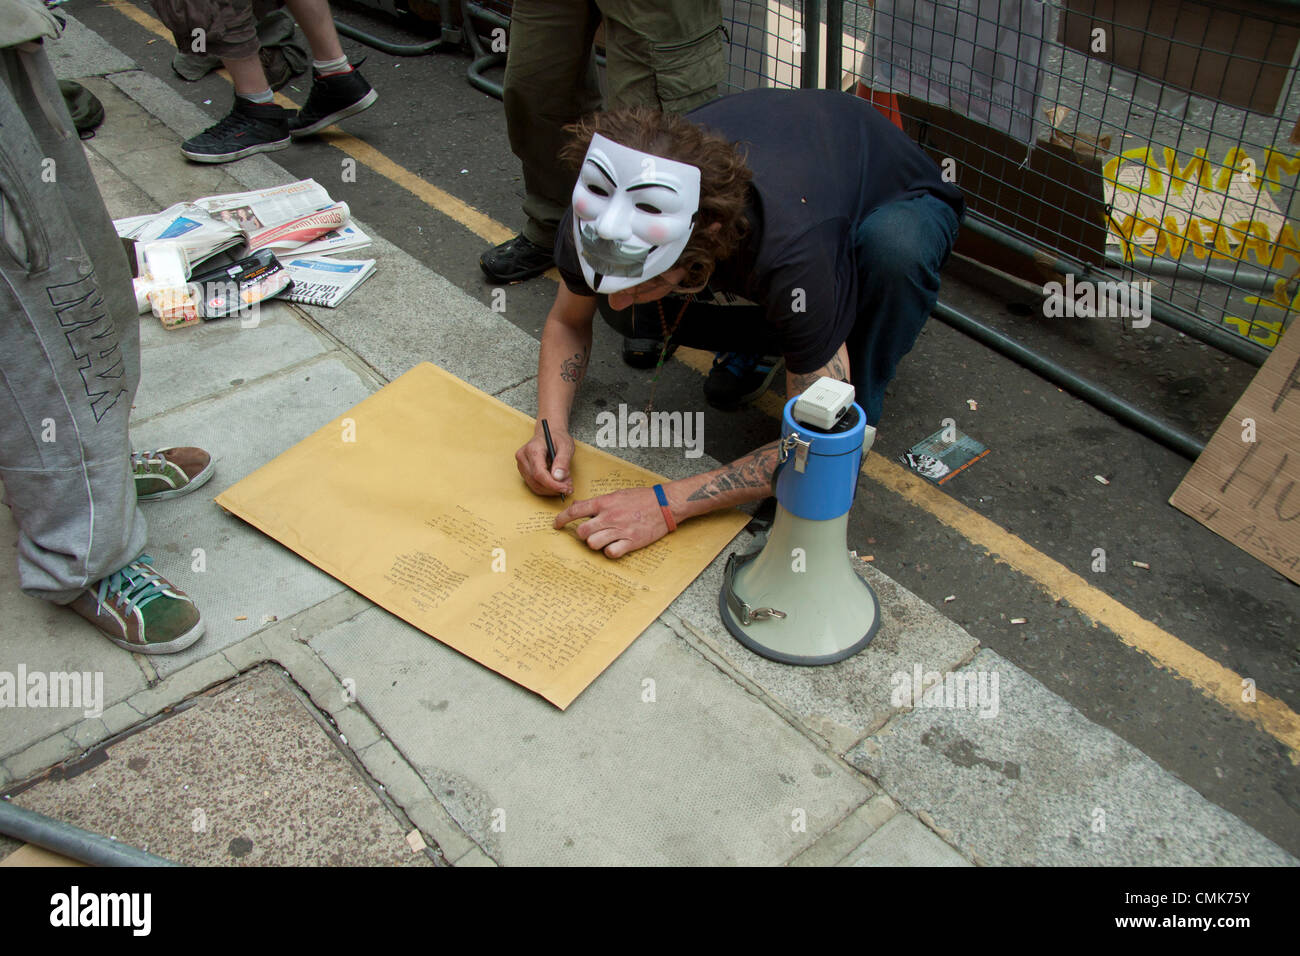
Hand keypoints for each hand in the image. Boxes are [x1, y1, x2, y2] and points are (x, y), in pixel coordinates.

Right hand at [516, 425, 573, 497]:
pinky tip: (558, 483)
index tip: (565, 489)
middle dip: (554, 488)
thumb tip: (558, 477)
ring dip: (551, 490)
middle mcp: (523, 457)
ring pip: (535, 486)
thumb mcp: (565, 445)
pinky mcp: (524, 471)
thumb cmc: (557, 438)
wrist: (549, 434)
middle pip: (536, 482)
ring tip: (565, 483)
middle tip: (569, 486)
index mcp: (532, 449)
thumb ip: (563, 460)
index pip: (539, 473)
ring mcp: (521, 465)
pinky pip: (534, 485)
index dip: (552, 485)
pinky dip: (547, 488)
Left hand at [555, 487, 672, 558]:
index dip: (562, 519)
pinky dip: (610, 552)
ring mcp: (620, 530)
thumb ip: (598, 502)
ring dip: (595, 543)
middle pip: (582, 532)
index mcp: (605, 503)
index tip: (556, 525)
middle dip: (582, 535)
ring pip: (593, 544)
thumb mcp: (617, 494)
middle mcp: (610, 517)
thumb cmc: (641, 498)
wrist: (664, 504)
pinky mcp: (631, 542)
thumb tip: (578, 506)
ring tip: (603, 539)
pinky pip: (611, 553)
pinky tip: (614, 546)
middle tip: (589, 533)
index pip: (576, 511)